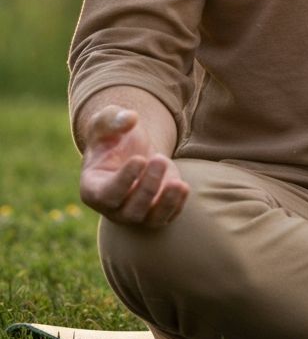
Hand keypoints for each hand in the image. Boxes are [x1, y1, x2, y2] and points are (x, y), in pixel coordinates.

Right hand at [79, 105, 189, 226]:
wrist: (131, 147)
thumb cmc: (113, 136)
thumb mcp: (107, 120)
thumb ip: (112, 118)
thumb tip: (130, 118)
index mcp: (93, 187)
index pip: (106, 195)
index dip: (124, 180)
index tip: (140, 159)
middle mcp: (112, 207)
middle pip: (130, 211)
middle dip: (148, 187)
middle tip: (159, 159)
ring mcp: (135, 212)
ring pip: (150, 220)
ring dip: (165, 203)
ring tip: (178, 183)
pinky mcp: (156, 209)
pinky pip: (167, 217)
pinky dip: (177, 206)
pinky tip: (183, 186)